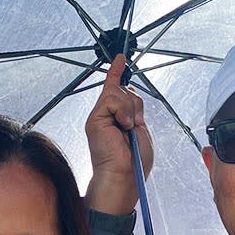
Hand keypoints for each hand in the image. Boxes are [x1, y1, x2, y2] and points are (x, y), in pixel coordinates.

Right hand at [84, 56, 153, 215]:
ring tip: (128, 128)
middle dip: (135, 104)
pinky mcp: (94, 118)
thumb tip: (128, 91)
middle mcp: (106, 115)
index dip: (118, 73)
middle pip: (124, 90)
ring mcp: (99, 116)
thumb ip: (133, 110)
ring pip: (118, 92)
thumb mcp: (140, 130)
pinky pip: (111, 97)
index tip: (121, 59)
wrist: (123, 176)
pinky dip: (122, 109)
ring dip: (129, 108)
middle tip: (135, 125)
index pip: (117, 90)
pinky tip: (122, 125)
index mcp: (117, 119)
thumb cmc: (134, 162)